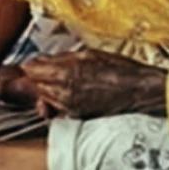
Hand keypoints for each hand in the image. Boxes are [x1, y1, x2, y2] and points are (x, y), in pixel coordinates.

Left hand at [17, 49, 168, 120]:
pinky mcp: (75, 115)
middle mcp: (62, 92)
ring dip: (45, 89)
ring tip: (59, 80)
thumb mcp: (89, 54)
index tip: (38, 61)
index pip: (30, 69)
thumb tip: (43, 60)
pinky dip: (56, 99)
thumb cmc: (119, 69)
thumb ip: (62, 58)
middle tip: (47, 69)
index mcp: (65, 73)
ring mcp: (68, 106)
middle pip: (32, 85)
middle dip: (36, 77)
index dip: (33, 63)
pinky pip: (55, 107)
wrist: (138, 91)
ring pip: (41, 97)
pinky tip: (68, 91)